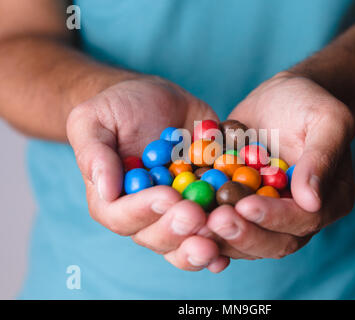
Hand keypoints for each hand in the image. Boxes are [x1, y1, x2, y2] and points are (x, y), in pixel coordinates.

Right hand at [67, 76, 228, 271]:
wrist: (156, 100)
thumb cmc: (119, 108)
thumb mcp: (94, 120)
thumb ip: (94, 153)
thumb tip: (104, 190)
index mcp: (113, 200)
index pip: (122, 217)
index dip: (144, 211)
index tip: (167, 196)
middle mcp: (146, 214)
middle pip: (158, 237)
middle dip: (178, 230)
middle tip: (197, 215)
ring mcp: (177, 212)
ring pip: (187, 241)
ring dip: (204, 243)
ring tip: (220, 233)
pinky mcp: (205, 203)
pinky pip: (216, 228)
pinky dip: (227, 238)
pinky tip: (238, 241)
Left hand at [207, 73, 354, 259]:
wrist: (280, 98)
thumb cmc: (309, 103)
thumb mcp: (327, 120)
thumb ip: (321, 158)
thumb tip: (311, 201)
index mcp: (329, 201)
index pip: (304, 220)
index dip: (276, 217)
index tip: (247, 205)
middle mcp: (299, 217)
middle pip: (274, 242)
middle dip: (244, 233)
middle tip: (215, 220)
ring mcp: (268, 215)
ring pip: (246, 240)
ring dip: (219, 235)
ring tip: (194, 219)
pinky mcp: (241, 208)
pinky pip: (224, 222)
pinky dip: (203, 222)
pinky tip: (182, 214)